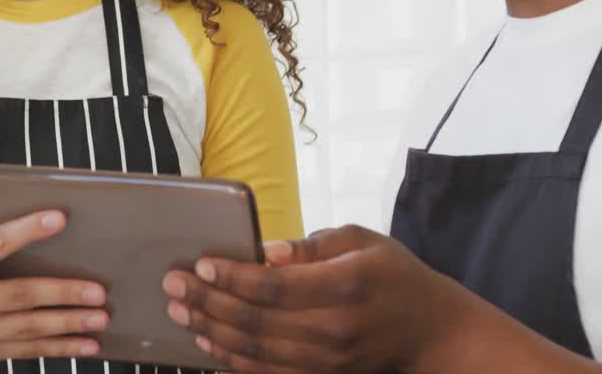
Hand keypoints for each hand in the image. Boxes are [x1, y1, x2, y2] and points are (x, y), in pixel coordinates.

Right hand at [0, 210, 108, 362]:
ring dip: (69, 326)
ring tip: (100, 321)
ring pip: (29, 329)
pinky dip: (58, 348)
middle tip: (99, 292)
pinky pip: (25, 351)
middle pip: (21, 295)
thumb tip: (39, 232)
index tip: (59, 218)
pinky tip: (84, 345)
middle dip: (64, 294)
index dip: (27, 230)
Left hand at [161, 225, 463, 373]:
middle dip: (208, 302)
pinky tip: (208, 343)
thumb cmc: (392, 274)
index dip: (233, 277)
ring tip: (180, 312)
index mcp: (346, 286)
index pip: (276, 286)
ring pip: (256, 352)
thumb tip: (267, 252)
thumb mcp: (363, 240)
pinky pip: (268, 373)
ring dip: (212, 332)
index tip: (201, 263)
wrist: (428, 329)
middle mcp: (335, 329)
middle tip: (173, 285)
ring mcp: (328, 360)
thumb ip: (314, 245)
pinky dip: (233, 361)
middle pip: (258, 321)